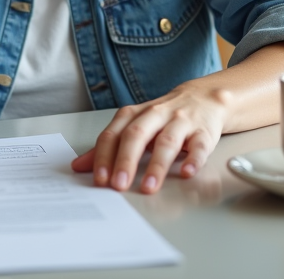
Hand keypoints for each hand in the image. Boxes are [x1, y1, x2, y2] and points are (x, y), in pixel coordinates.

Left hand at [70, 78, 228, 193]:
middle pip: (137, 135)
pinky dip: (193, 159)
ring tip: (148, 186)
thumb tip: (79, 166)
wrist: (204, 98)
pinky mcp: (203, 132)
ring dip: (157, 165)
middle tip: (118, 184)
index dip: (104, 156)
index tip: (99, 179)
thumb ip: (108, 146)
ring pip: (167, 142)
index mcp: (134, 115)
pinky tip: (187, 173)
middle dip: (126, 160)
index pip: (113, 134)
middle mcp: (156, 115)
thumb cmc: (164, 117)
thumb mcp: (134, 125)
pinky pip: (199, 145)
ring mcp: (180, 122)